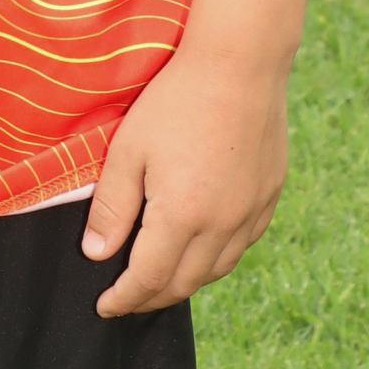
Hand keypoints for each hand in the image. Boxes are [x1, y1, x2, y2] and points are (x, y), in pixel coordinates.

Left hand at [82, 44, 289, 316]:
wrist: (240, 62)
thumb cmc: (176, 100)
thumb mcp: (128, 150)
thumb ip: (112, 208)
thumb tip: (97, 255)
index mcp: (183, 216)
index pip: (149, 279)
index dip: (124, 299)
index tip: (105, 306)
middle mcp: (223, 224)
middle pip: (185, 283)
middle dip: (152, 297)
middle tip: (128, 298)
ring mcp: (252, 211)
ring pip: (217, 269)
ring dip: (186, 282)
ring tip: (162, 279)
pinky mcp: (270, 194)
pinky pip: (243, 244)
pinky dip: (218, 257)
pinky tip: (203, 248)